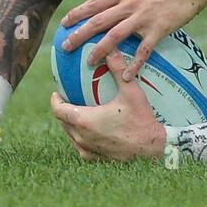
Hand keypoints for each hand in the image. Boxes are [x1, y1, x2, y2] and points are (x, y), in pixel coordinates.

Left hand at [50, 52, 165, 160]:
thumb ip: (118, 68)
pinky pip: (80, 146)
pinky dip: (80, 136)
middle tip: (69, 98)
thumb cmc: (140, 119)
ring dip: (71, 123)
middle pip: (63, 122)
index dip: (54, 100)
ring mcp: (87, 149)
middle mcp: (81, 136)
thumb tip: (110, 49)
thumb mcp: (130, 91)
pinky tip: (90, 131)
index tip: (56, 92)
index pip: (58, 110)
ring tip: (78, 112)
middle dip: (63, 110)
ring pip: (70, 135)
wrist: (152, 148)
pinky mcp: (95, 158)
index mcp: (84, 120)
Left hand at [59, 0, 206, 78]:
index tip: (65, 22)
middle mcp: (129, 4)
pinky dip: (134, 64)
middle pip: (98, 21)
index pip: (95, 4)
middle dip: (79, 34)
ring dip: (99, 50)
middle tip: (65, 46)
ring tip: (88, 62)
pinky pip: (143, 50)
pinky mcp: (158, 28)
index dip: (78, 14)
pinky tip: (127, 76)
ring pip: (114, 37)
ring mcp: (143, 17)